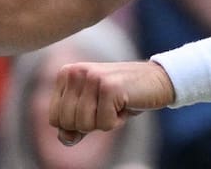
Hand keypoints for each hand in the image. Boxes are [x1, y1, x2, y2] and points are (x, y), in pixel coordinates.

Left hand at [48, 60, 174, 145]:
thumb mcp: (93, 111)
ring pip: (84, 125)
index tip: (95, 109)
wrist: (156, 80)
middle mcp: (75, 72)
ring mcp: (92, 77)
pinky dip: (117, 121)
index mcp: (66, 74)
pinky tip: (125, 104)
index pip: (54, 118)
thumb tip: (65, 138)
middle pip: (67, 123)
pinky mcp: (109, 87)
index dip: (75, 125)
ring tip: (116, 104)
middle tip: (107, 107)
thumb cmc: (122, 97)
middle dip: (90, 124)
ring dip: (104, 122)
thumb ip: (74, 126)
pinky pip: (103, 124)